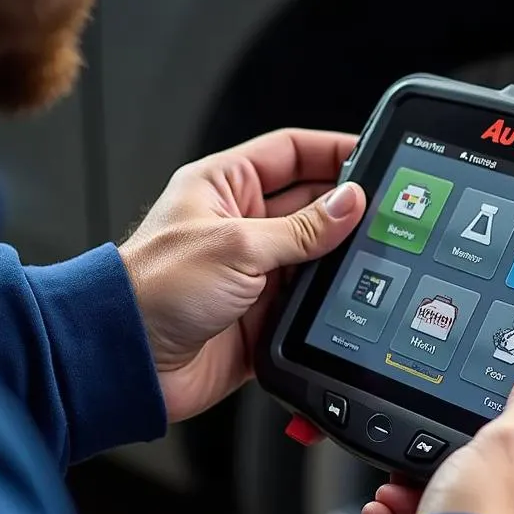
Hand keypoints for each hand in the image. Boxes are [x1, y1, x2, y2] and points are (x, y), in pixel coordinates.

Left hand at [119, 129, 365, 422]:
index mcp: (224, 186)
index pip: (290, 153)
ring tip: (375, 253)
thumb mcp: (237, 245)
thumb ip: (302, 228)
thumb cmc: (153, 289)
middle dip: (346, 207)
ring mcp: (253, 270)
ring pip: (315, 255)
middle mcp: (241, 224)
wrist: (126, 362)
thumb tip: (350, 202)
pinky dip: (328, 301)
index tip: (373, 155)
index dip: (332, 151)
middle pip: (310, 203)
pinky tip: (350, 298)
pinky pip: (308, 301)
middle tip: (387, 210)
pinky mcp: (262, 313)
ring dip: (339, 257)